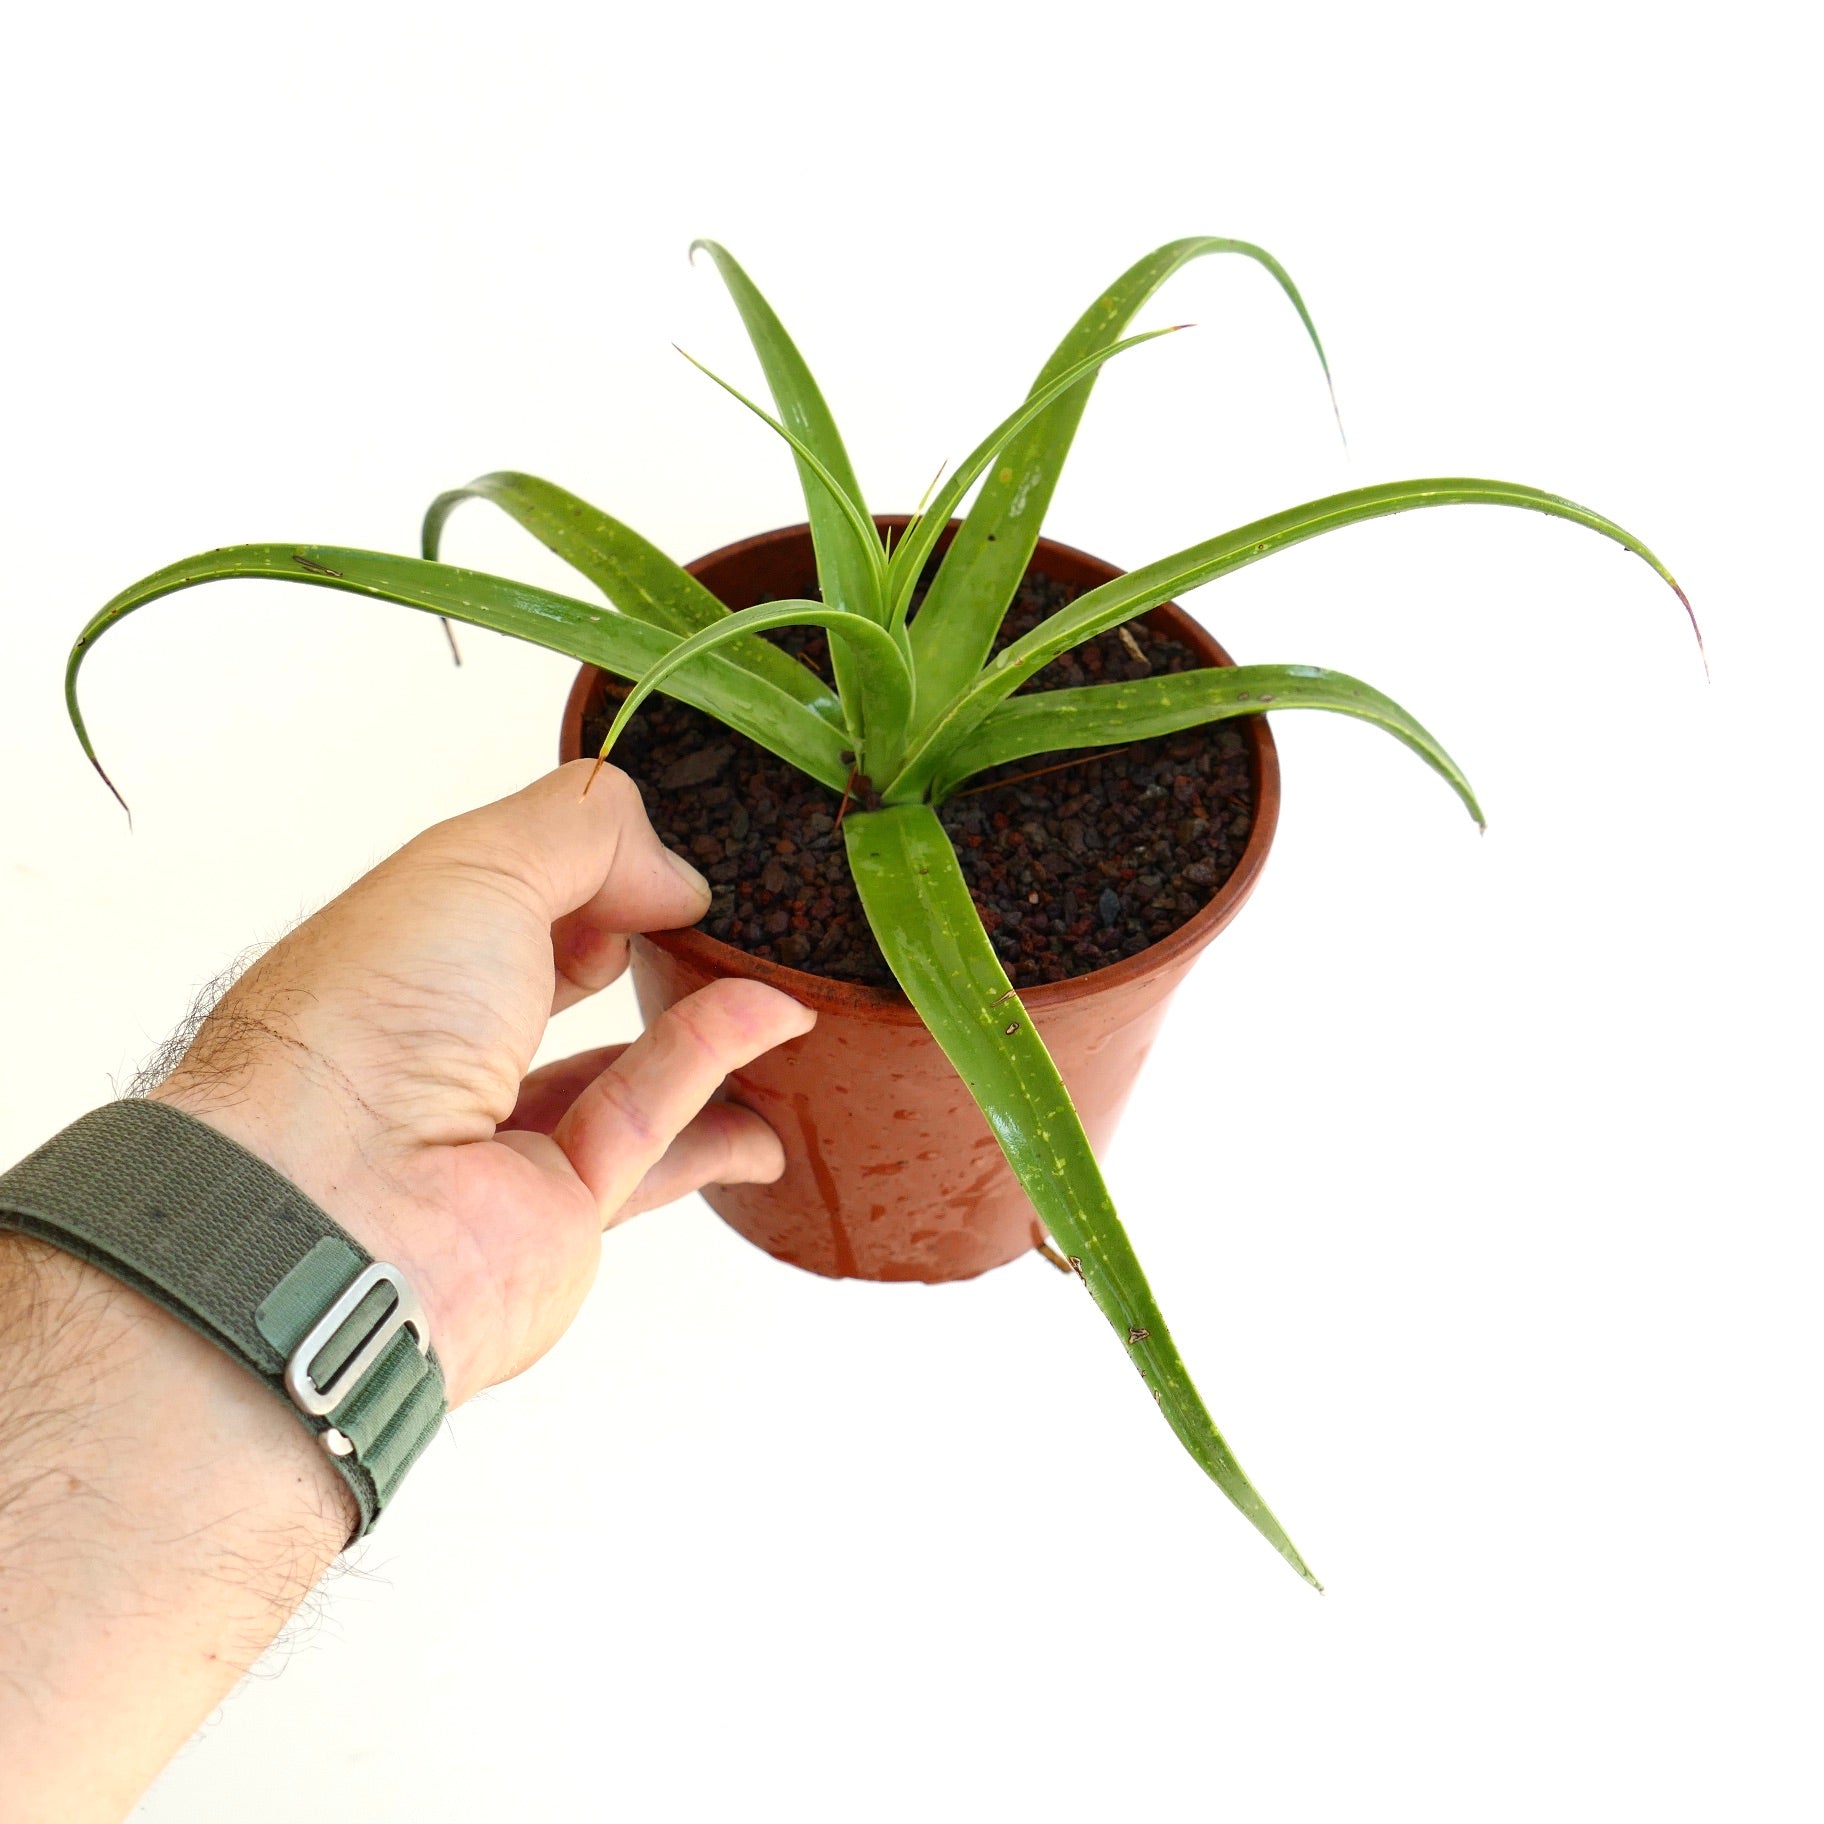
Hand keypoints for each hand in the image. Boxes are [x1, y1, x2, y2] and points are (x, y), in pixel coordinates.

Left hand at [149, 760, 815, 1406]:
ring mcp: (496, 1144)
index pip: (489, 904)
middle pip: (550, 992)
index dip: (574, 871)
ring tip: (780, 984)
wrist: (337, 1213)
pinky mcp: (560, 1216)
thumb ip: (586, 833)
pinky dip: (718, 1076)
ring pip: (618, 1073)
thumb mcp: (477, 865)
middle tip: (716, 918)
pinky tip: (776, 1027)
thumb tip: (673, 872)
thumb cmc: (363, 1026)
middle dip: (634, 950)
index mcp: (389, 965)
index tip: (653, 857)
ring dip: (705, 1023)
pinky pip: (655, 1136)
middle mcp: (433, 1056)